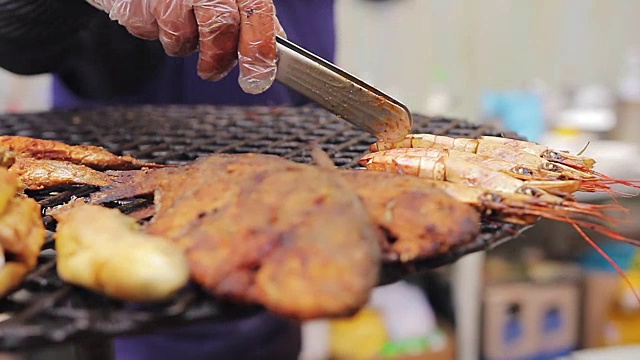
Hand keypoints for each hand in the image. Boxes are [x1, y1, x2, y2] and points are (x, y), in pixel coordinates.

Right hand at [86, 0, 284, 93]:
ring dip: (182, 41)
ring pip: (181, 38)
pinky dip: (153, 29)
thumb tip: (273, 47)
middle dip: (217, 59)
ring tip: (178, 21)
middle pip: (219, 30)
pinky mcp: (135, 2)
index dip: (259, 51)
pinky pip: (148, 31)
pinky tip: (155, 11)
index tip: (257, 79)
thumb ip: (250, 13)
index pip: (256, 13)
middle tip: (211, 69)